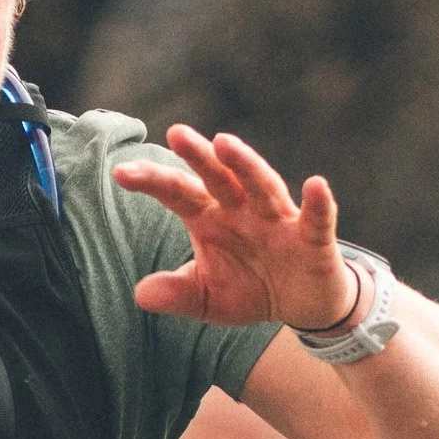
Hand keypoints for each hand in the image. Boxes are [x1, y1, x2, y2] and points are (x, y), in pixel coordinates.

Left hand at [114, 126, 360, 329]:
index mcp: (212, 219)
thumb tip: (140, 294)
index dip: (152, 182)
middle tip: (175, 134)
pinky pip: (316, 220)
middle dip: (199, 157)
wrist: (300, 305)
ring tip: (224, 142)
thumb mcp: (206, 298)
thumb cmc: (249, 290)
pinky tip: (315, 185)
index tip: (121, 172)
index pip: (178, 195)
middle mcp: (243, 211)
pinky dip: (318, 204)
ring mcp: (279, 221)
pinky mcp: (313, 240)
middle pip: (219, 178)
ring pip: (262, 187)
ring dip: (246, 165)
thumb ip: (176, 294)